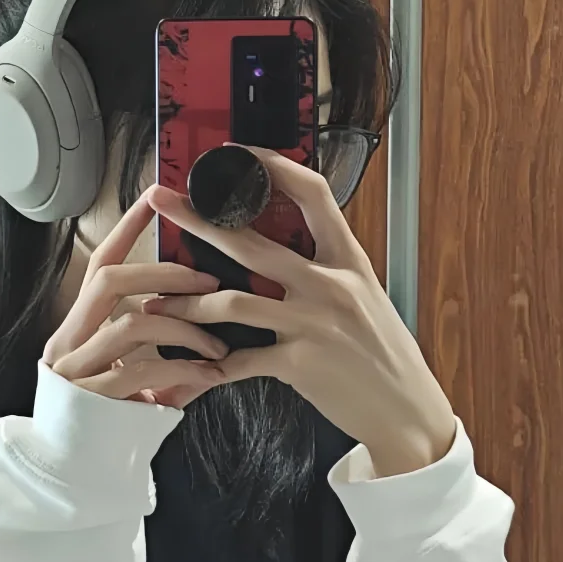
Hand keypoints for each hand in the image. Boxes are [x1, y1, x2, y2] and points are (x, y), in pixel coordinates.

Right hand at [43, 192, 228, 409]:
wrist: (70, 479)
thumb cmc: (105, 421)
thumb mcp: (122, 373)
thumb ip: (146, 342)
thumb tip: (197, 310)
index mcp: (76, 327)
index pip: (100, 264)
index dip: (128, 229)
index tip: (157, 198)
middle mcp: (68, 342)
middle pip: (109, 280)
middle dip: (163, 273)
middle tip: (207, 279)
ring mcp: (76, 371)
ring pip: (131, 322)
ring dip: (184, 327)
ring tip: (219, 345)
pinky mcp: (92, 402)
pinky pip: (143, 372)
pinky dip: (184, 371)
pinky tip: (210, 378)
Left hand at [142, 149, 456, 475]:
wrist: (407, 409)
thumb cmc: (382, 350)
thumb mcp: (365, 293)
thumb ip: (326, 265)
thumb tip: (287, 237)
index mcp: (349, 258)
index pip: (312, 193)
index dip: (273, 165)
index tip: (235, 152)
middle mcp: (331, 284)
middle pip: (251, 242)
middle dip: (198, 219)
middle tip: (162, 201)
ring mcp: (314, 324)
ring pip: (231, 302)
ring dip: (185, 306)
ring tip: (155, 305)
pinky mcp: (299, 364)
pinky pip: (238, 360)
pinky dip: (207, 366)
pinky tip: (186, 366)